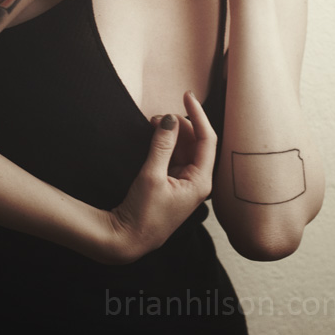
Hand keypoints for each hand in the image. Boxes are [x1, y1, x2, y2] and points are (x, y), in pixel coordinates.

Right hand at [108, 92, 216, 262]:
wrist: (127, 240)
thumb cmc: (143, 213)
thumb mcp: (151, 175)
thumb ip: (162, 144)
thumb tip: (170, 117)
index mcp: (200, 182)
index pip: (207, 139)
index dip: (198, 114)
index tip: (186, 95)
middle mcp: (197, 181)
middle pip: (197, 142)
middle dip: (179, 124)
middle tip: (156, 117)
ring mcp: (185, 183)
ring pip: (185, 147)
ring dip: (171, 133)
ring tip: (151, 124)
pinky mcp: (173, 184)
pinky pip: (175, 156)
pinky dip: (166, 144)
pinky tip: (154, 136)